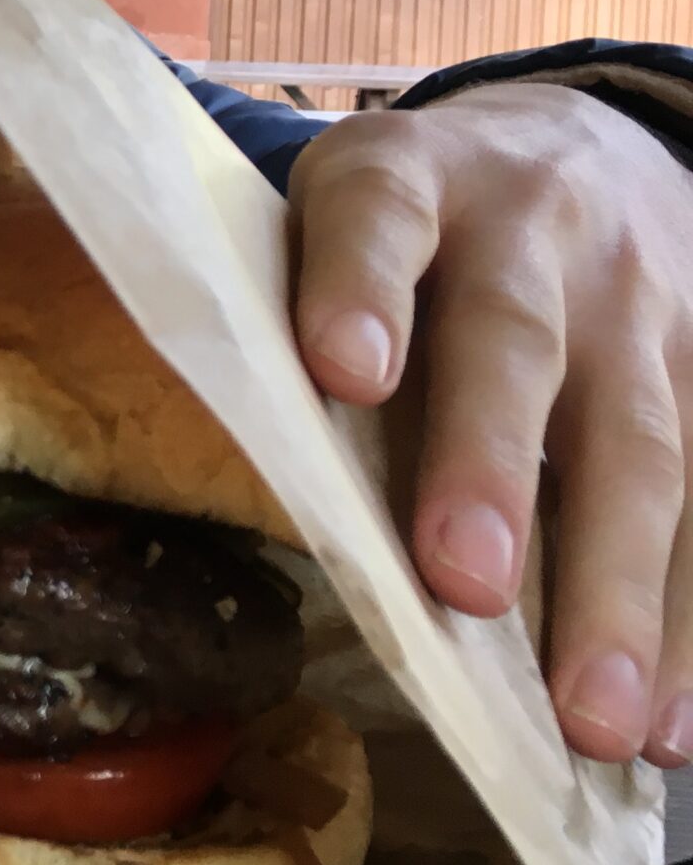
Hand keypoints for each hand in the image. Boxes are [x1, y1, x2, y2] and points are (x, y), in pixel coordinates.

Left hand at [288, 83, 692, 766]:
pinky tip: (670, 719)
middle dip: (489, 465)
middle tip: (462, 583)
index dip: (358, 288)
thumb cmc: (406, 224)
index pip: (376, 216)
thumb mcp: (334, 212)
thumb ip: (281, 302)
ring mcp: (634, 300)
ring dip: (614, 587)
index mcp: (403, 178)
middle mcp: (529, 228)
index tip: (343, 371)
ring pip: (636, 441)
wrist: (580, 144)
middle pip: (511, 344)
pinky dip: (690, 615)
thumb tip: (219, 452)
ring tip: (591, 715)